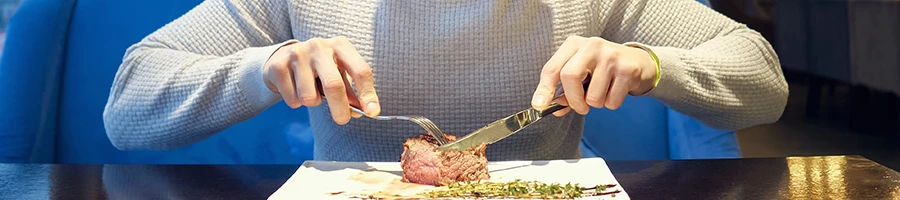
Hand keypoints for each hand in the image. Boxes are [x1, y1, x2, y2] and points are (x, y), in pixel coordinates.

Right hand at [263, 36, 379, 124]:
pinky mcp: (278, 65)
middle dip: (340, 109)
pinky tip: (294, 89)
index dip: (368, 94)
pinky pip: (292, 99)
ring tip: (309, 92)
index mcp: (340, 45)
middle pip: (334, 85)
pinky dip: (295, 102)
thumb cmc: (319, 69)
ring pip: (309, 97)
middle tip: (342, 120)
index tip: (373, 112)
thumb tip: (364, 111)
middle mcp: (319, 46)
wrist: (283, 58)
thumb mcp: (338, 74)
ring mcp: (297, 54)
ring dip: (312, 103)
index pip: (360, 70)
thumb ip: (351, 92)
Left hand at [531, 35, 657, 115]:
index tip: (539, 105)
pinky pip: (611, 101)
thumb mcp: (580, 72)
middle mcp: (591, 45)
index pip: (552, 68)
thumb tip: (552, 108)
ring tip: (603, 91)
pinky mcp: (628, 69)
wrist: (637, 62)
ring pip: (592, 96)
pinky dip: (611, 103)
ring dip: (596, 104)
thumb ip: (565, 90)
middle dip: (573, 100)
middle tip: (581, 107)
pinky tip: (616, 90)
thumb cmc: (602, 68)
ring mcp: (611, 56)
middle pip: (570, 77)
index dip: (544, 89)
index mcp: (574, 44)